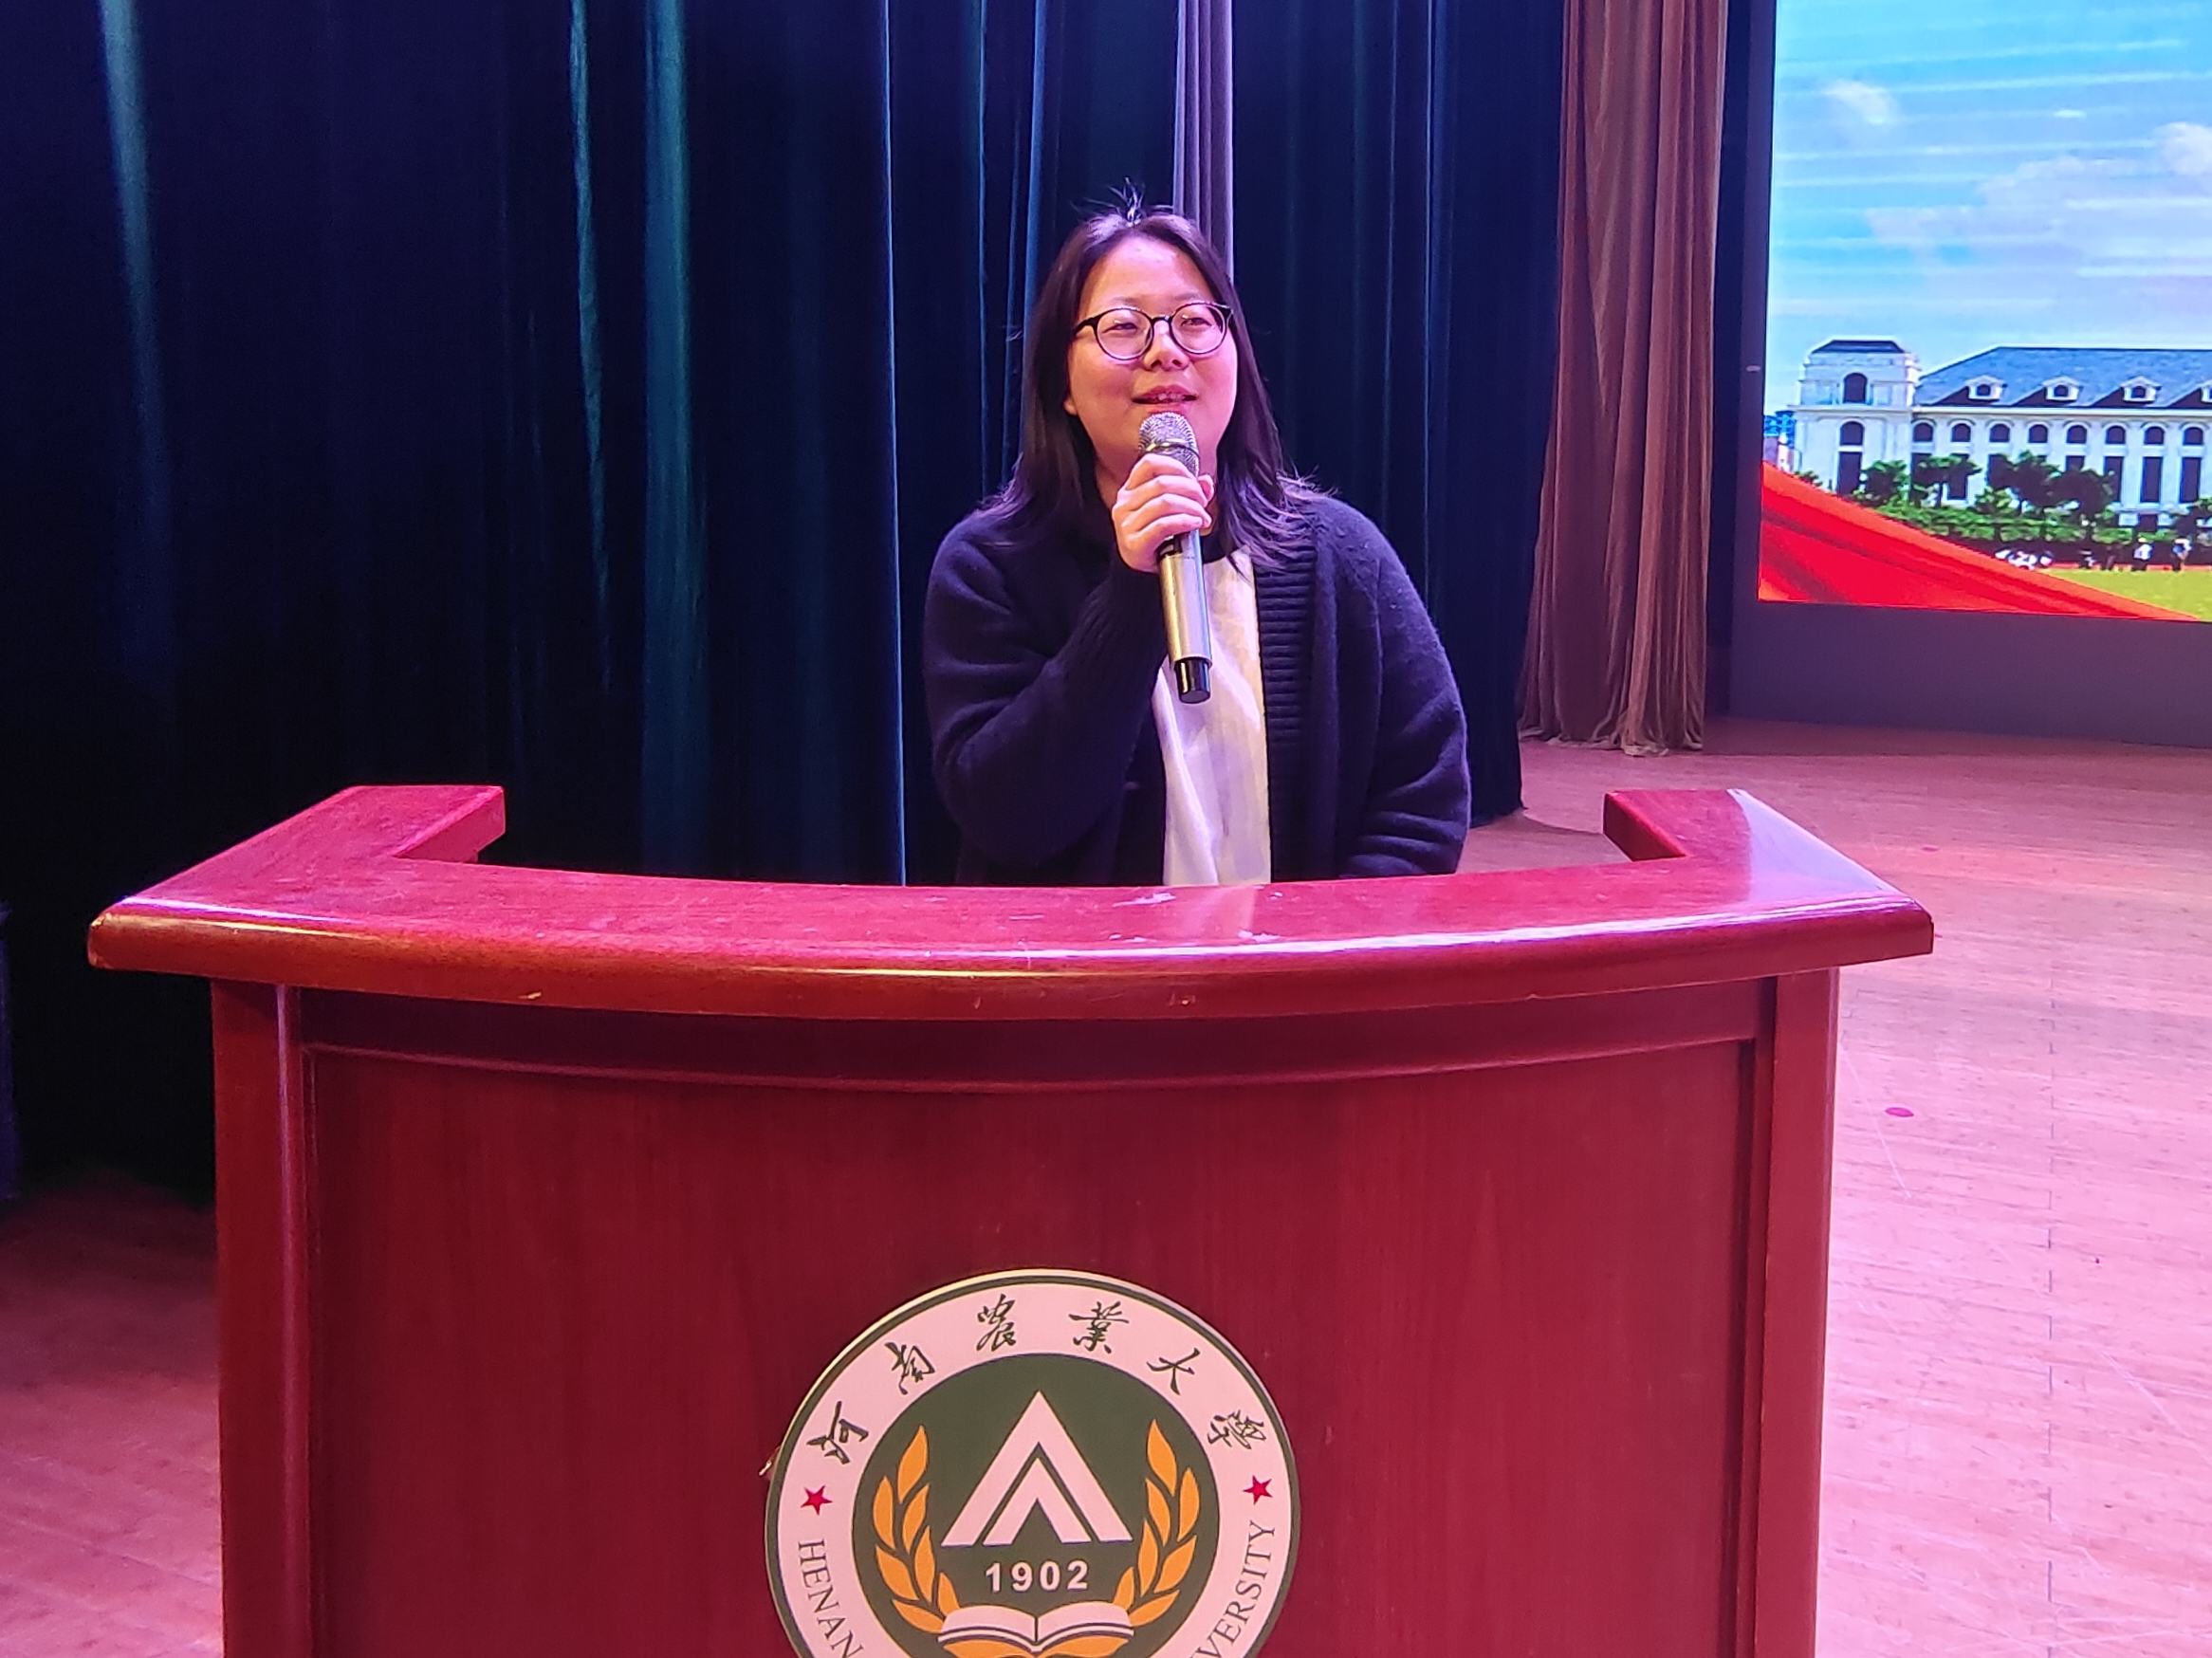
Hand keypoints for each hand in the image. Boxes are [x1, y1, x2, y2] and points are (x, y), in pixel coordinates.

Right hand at [1110, 455, 1214, 573]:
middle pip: (1162, 484)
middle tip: (1203, 503)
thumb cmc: (1158, 539)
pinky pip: (1163, 525)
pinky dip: (1184, 521)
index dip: (1176, 468)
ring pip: (1164, 502)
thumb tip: (1206, 482)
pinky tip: (1195, 524)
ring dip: (1191, 508)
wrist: (1143, 572)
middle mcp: (1124, 504)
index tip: (1193, 481)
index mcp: (1130, 490)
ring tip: (1202, 517)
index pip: (1150, 463)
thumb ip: (1190, 492)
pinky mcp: (1134, 542)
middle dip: (1191, 491)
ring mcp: (1126, 523)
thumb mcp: (1173, 510)